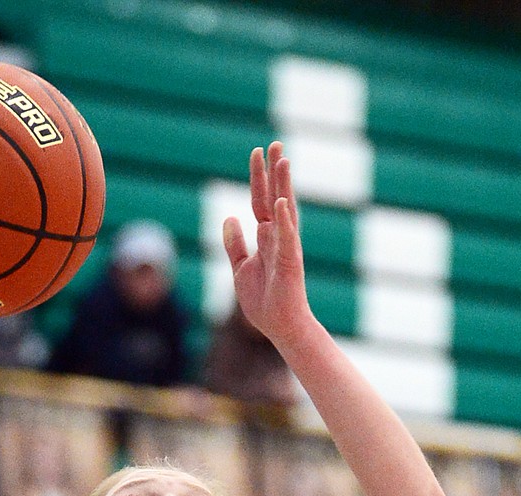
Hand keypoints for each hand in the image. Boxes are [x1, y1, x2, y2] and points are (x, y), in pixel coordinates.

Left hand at [222, 143, 311, 353]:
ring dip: (284, 186)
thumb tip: (230, 217)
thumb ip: (234, 243)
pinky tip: (283, 201)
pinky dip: (285, 220)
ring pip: (286, 210)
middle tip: (275, 143)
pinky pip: (287, 238)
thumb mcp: (240, 268)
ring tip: (283, 160)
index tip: (257, 152)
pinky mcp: (290, 263)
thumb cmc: (264, 302)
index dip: (258, 177)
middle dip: (274, 171)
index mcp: (267, 237)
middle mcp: (279, 237)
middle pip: (275, 197)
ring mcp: (286, 248)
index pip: (261, 200)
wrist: (279, 327)